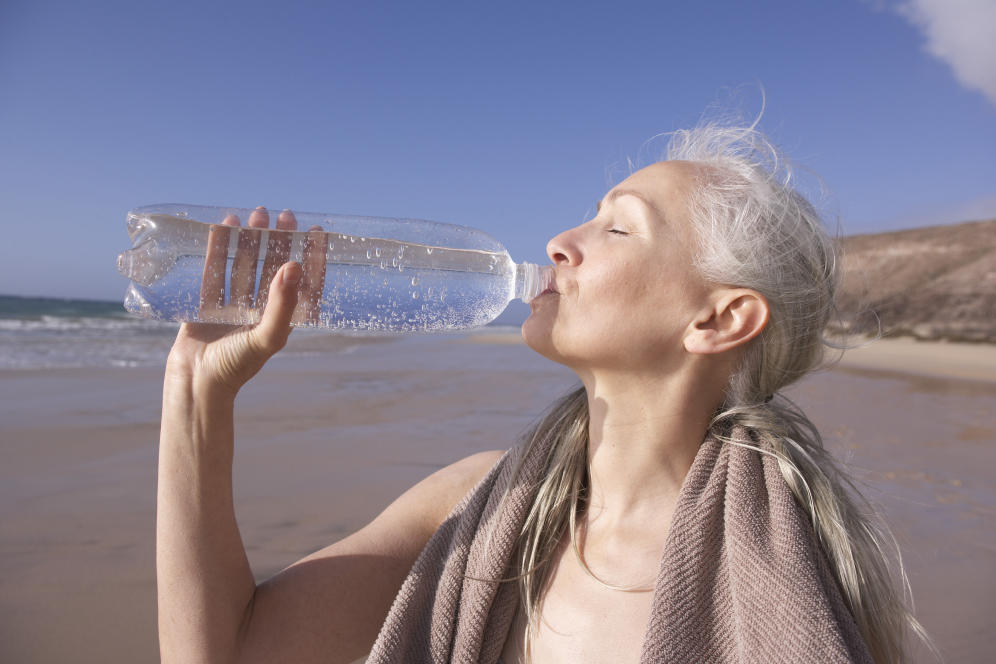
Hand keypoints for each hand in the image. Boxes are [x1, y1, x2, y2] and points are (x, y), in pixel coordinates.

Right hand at [165, 207, 327, 397]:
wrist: (196, 384)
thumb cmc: (236, 367)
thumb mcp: (267, 337)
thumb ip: (283, 304)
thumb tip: (295, 266)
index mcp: (280, 318)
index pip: (302, 282)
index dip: (311, 257)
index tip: (317, 231)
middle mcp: (260, 309)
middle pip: (273, 266)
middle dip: (279, 240)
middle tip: (283, 215)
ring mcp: (233, 305)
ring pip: (246, 264)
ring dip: (251, 239)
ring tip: (257, 214)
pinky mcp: (207, 304)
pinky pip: (216, 270)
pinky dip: (220, 249)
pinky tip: (225, 227)